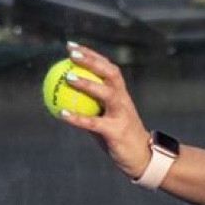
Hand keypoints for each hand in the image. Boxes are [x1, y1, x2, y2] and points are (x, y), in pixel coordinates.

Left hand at [56, 41, 154, 179]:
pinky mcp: (117, 131)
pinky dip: (78, 118)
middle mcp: (123, 100)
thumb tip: (63, 98)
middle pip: (110, 73)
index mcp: (121, 94)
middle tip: (71, 54)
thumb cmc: (120, 137)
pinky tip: (61, 114)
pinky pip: (94, 123)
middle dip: (92, 60)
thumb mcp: (105, 118)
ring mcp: (122, 115)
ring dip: (87, 84)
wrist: (143, 158)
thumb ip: (90, 108)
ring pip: (106, 94)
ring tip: (68, 77)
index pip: (107, 67)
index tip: (72, 46)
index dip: (91, 55)